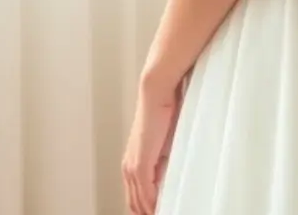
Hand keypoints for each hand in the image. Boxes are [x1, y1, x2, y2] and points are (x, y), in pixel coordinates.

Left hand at [122, 72, 185, 214]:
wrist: (157, 95)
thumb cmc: (164, 114)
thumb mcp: (166, 145)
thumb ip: (164, 163)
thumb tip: (168, 179)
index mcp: (132, 163)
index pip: (136, 196)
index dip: (146, 208)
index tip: (158, 213)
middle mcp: (128, 167)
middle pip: (134, 203)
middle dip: (146, 213)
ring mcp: (132, 167)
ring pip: (138, 202)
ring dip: (150, 211)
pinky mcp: (140, 165)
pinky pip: (145, 194)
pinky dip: (152, 205)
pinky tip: (160, 211)